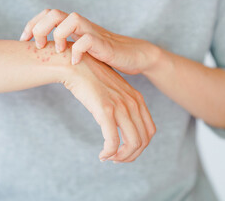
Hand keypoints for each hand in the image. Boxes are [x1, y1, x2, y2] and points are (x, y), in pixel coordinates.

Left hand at [20, 9, 160, 74]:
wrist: (135, 56)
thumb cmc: (106, 56)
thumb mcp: (81, 51)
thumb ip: (66, 49)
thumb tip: (43, 59)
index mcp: (74, 27)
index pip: (47, 14)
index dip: (31, 24)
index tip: (24, 41)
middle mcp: (82, 26)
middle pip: (53, 12)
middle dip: (39, 27)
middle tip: (38, 46)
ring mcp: (93, 33)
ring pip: (70, 19)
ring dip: (58, 35)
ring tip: (56, 52)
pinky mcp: (105, 45)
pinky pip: (87, 40)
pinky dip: (77, 51)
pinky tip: (75, 63)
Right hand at [61, 42, 155, 162]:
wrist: (75, 65)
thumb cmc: (91, 79)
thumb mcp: (113, 91)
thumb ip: (121, 105)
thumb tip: (120, 123)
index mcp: (137, 99)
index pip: (150, 131)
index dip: (140, 146)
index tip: (125, 150)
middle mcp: (132, 103)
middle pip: (143, 140)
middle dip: (131, 155)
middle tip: (116, 159)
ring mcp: (120, 106)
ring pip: (132, 143)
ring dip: (121, 157)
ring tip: (109, 158)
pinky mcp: (105, 111)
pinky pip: (113, 142)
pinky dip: (109, 152)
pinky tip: (102, 154)